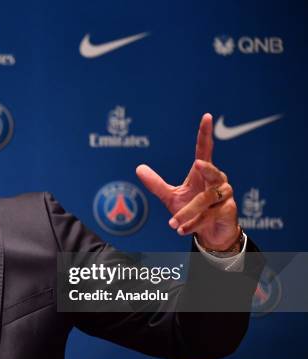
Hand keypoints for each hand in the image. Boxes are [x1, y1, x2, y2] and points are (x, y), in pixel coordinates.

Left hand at [136, 113, 240, 250]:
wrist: (210, 234)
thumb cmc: (193, 211)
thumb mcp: (171, 197)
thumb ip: (156, 184)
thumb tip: (138, 168)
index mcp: (203, 172)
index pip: (205, 149)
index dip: (205, 133)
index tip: (206, 116)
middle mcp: (217, 180)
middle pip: (211, 171)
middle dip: (205, 168)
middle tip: (196, 164)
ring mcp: (225, 196)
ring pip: (205, 200)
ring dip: (187, 212)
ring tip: (173, 223)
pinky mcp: (228, 211)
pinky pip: (208, 216)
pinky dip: (192, 224)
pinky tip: (180, 230)